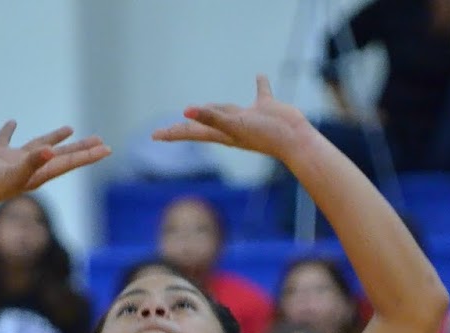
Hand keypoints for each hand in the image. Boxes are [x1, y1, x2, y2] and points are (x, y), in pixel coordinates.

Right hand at [0, 122, 109, 209]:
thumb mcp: (13, 174)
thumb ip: (32, 162)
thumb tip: (51, 151)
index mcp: (38, 174)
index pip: (69, 162)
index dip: (88, 155)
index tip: (106, 149)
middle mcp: (30, 169)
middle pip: (61, 155)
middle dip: (80, 148)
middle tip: (99, 140)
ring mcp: (13, 162)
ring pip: (39, 146)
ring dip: (54, 138)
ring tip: (69, 129)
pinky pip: (6, 139)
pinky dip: (10, 131)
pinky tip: (12, 123)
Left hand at [152, 75, 310, 164]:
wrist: (293, 139)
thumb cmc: (264, 135)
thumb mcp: (234, 124)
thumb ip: (210, 116)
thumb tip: (186, 110)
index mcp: (221, 132)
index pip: (191, 131)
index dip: (173, 132)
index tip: (155, 136)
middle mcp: (231, 126)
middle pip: (203, 123)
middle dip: (186, 125)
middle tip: (171, 126)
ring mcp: (248, 117)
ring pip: (225, 110)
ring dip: (214, 108)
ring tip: (203, 106)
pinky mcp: (265, 107)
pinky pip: (260, 92)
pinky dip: (260, 84)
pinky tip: (259, 76)